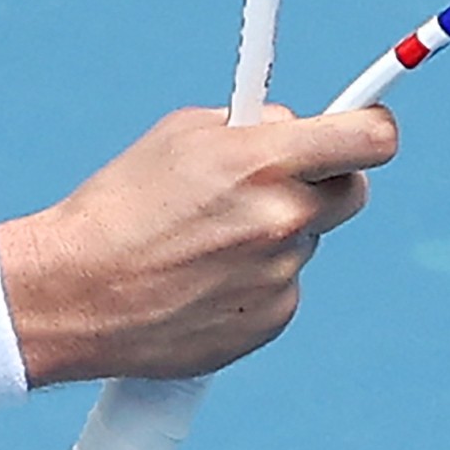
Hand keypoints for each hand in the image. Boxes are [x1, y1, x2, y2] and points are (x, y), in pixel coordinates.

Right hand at [0, 104, 397, 384]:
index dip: (373, 130)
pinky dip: (255, 279)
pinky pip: (283, 286)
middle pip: (352, 191)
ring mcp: (281, 276)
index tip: (366, 131)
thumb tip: (294, 130)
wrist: (75, 292)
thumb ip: (252, 128)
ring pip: (307, 240)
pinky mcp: (271, 321)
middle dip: (325, 182)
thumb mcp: (181, 137)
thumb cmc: (119, 205)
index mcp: (265, 162)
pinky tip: (202, 278)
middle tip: (279, 182)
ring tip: (205, 240)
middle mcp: (285, 220)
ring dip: (275, 234)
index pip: (371, 140)